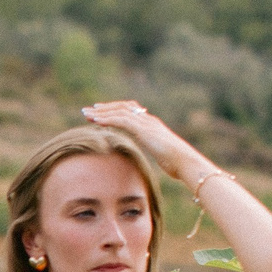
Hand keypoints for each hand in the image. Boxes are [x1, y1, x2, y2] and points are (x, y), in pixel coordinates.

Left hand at [81, 100, 199, 177]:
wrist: (185, 161)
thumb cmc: (176, 163)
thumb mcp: (161, 155)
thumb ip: (154, 151)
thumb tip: (150, 159)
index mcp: (151, 124)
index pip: (130, 111)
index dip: (114, 110)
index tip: (100, 112)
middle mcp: (148, 120)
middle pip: (122, 108)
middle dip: (104, 108)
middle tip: (88, 110)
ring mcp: (146, 123)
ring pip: (120, 112)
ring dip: (102, 112)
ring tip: (87, 114)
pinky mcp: (144, 129)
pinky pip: (122, 121)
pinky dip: (108, 119)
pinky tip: (96, 121)